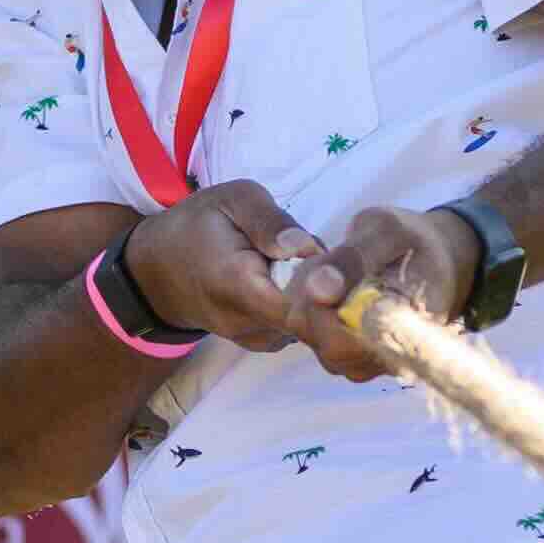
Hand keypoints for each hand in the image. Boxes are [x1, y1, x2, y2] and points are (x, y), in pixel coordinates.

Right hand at [120, 180, 473, 377]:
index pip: (301, 307)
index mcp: (239, 285)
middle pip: (315, 324)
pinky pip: (304, 330)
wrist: (156, 271)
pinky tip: (337, 291)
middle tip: (387, 279)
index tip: (375, 283)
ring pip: (313, 329)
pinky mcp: (265, 342)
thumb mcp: (231, 200)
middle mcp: (250, 324)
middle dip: (350, 304)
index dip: (340, 301)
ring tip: (365, 281)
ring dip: (338, 309)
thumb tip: (311, 247)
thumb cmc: (196, 225)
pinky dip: (323, 314)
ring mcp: (258, 339)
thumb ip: (272, 222)